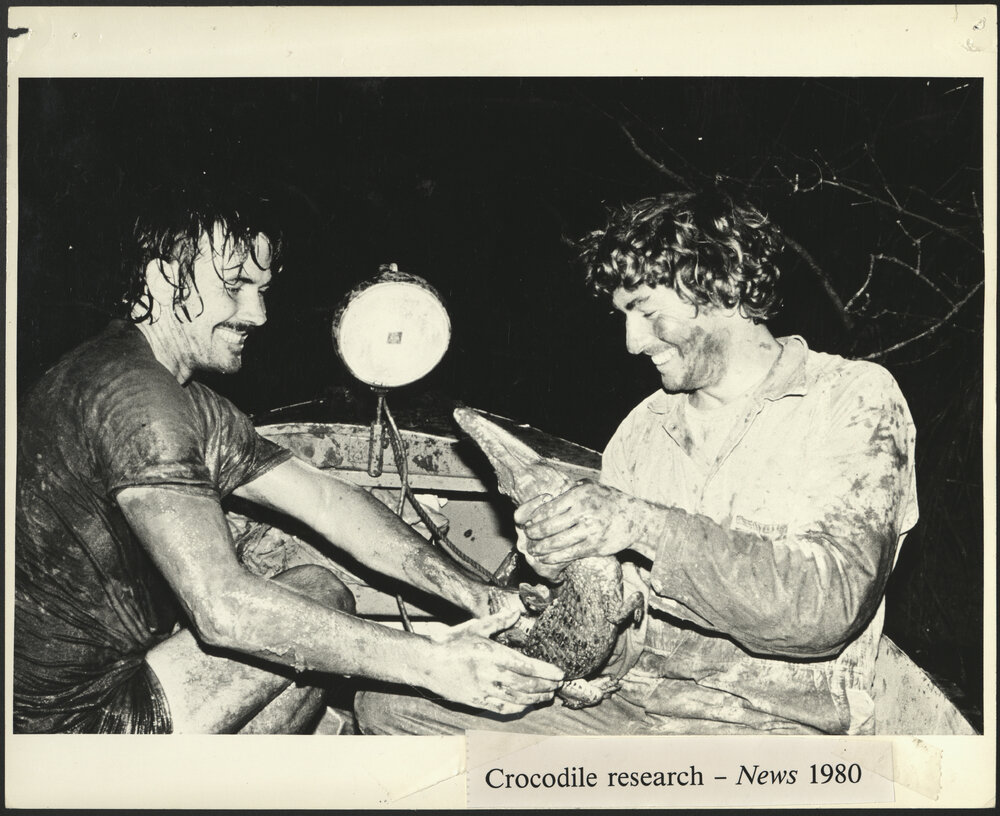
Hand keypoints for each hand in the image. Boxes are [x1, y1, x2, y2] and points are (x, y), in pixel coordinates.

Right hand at [424, 608, 564, 714]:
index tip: (559, 674)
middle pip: (525, 684)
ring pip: (517, 698)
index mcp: (491, 654)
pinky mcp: (477, 702)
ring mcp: (483, 690)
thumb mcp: (475, 627)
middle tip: (558, 685)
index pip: (525, 665)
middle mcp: (490, 674)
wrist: (427, 663)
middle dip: (545, 686)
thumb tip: (517, 612)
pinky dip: (518, 708)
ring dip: (535, 698)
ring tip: (548, 695)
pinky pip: (502, 708)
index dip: (545, 671)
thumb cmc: (451, 643)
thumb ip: (498, 621)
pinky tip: (527, 705)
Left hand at [514, 480, 648, 567]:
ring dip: (541, 548)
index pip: (549, 508)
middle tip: (527, 537)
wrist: (634, 518)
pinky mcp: (594, 546)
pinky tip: (546, 558)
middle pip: (550, 526)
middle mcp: (584, 512)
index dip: (535, 518)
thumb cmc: (608, 501)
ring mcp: (590, 530)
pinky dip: (554, 558)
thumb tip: (544, 498)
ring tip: (533, 550)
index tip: (527, 523)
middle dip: (535, 534)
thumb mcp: (590, 487)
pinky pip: (569, 553)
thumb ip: (569, 490)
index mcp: (580, 495)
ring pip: (557, 542)